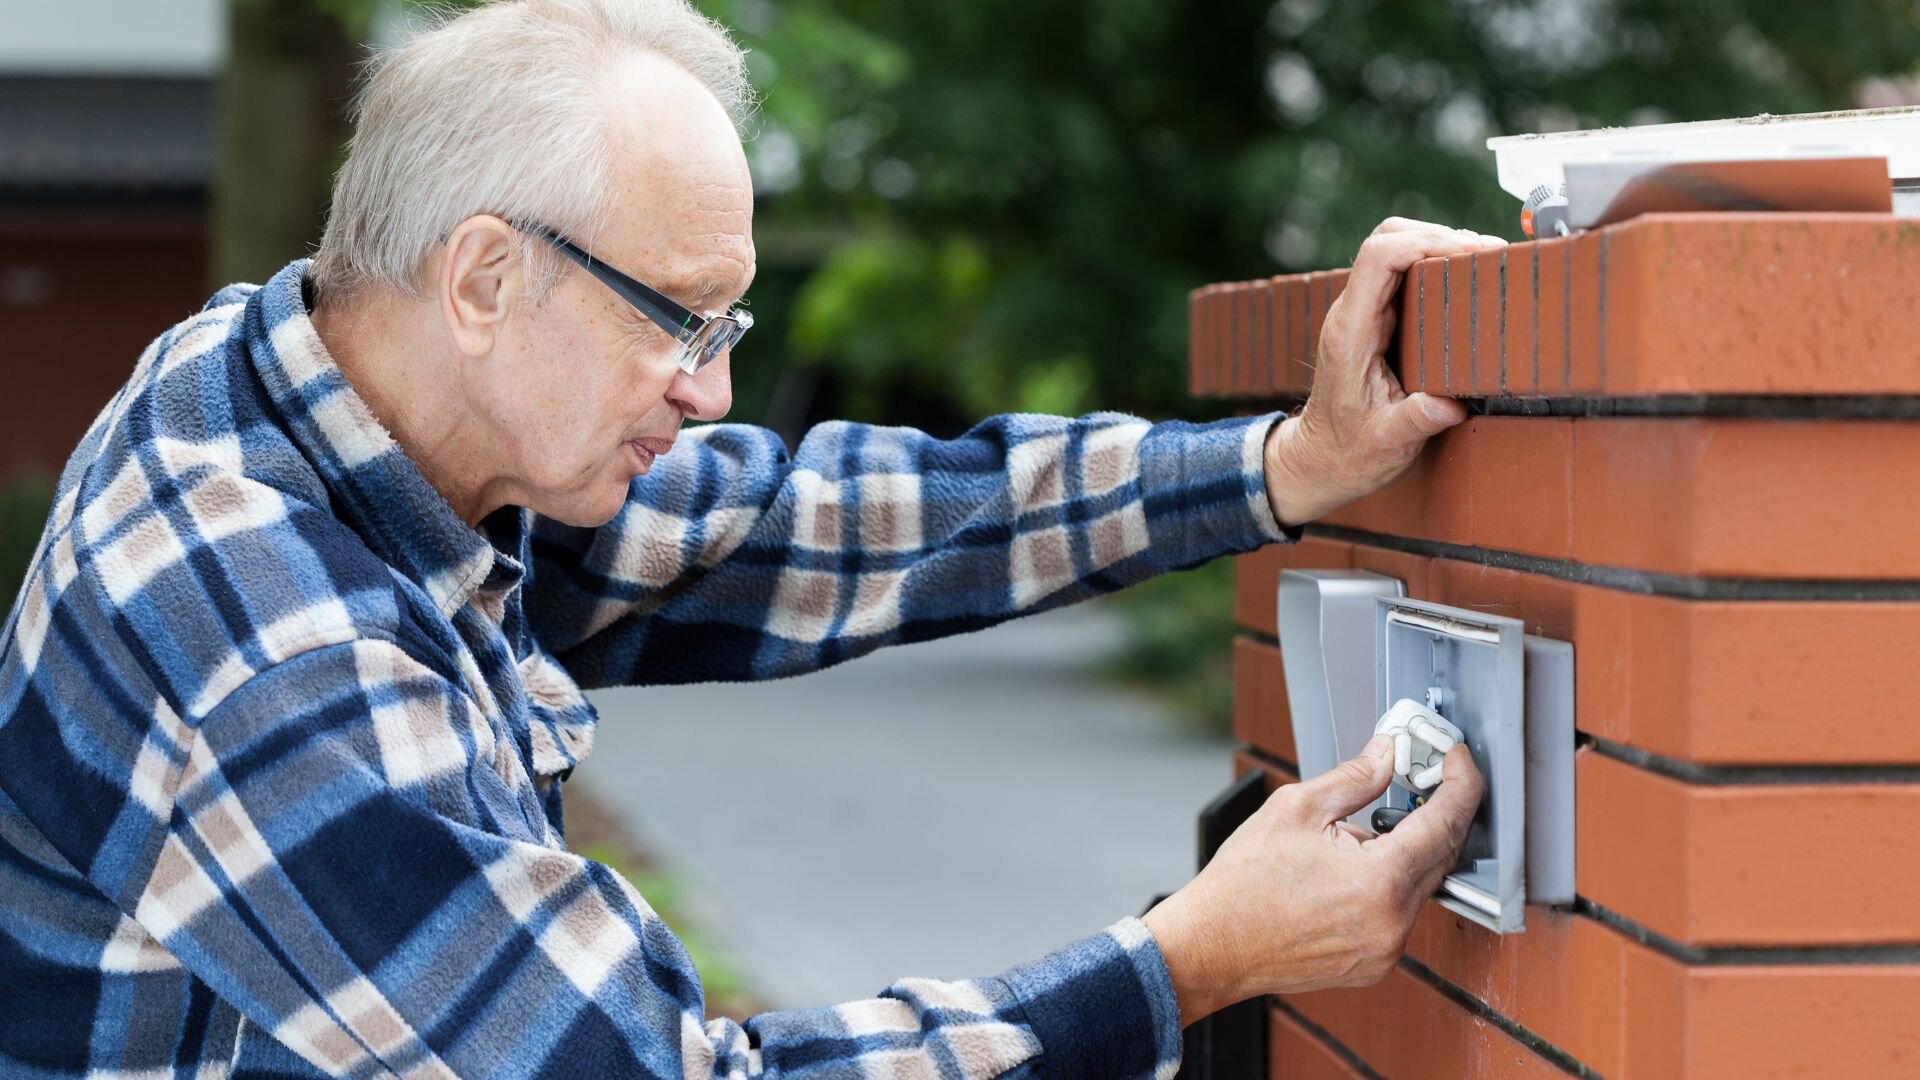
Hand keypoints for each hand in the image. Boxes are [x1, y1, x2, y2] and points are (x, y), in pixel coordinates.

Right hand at [1141, 735, 1483, 1026]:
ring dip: (1409, 849)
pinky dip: (1392, 883)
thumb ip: (1354, 778)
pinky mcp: (1375, 963)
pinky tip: (1356, 867)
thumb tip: (1387, 755)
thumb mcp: (1295, 809)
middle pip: (1442, 854)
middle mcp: (1393, 923)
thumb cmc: (1241, 886)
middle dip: (1437, 811)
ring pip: (1422, 885)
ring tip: (1364, 830)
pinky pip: (1402, 913)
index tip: (1458, 759)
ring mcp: (1386, 950)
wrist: (1212, 946)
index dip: (1460, 782)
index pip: (1445, 822)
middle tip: (1421, 777)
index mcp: (1379, 882)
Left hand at [1263, 218, 1506, 526]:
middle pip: (1388, 239)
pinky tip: (1465, 280)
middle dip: (1440, 236)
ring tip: (1486, 263)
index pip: (1379, 258)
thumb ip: (1415, 422)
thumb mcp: (1387, 443)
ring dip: (1440, 246)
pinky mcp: (1374, 320)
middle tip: (1491, 255)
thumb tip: (1449, 406)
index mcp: (1351, 332)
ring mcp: (1361, 313)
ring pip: (1396, 250)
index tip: (1474, 253)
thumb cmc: (1348, 453)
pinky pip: (1402, 274)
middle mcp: (1352, 313)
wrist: (1320, 460)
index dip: (1427, 242)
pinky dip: (1435, 265)